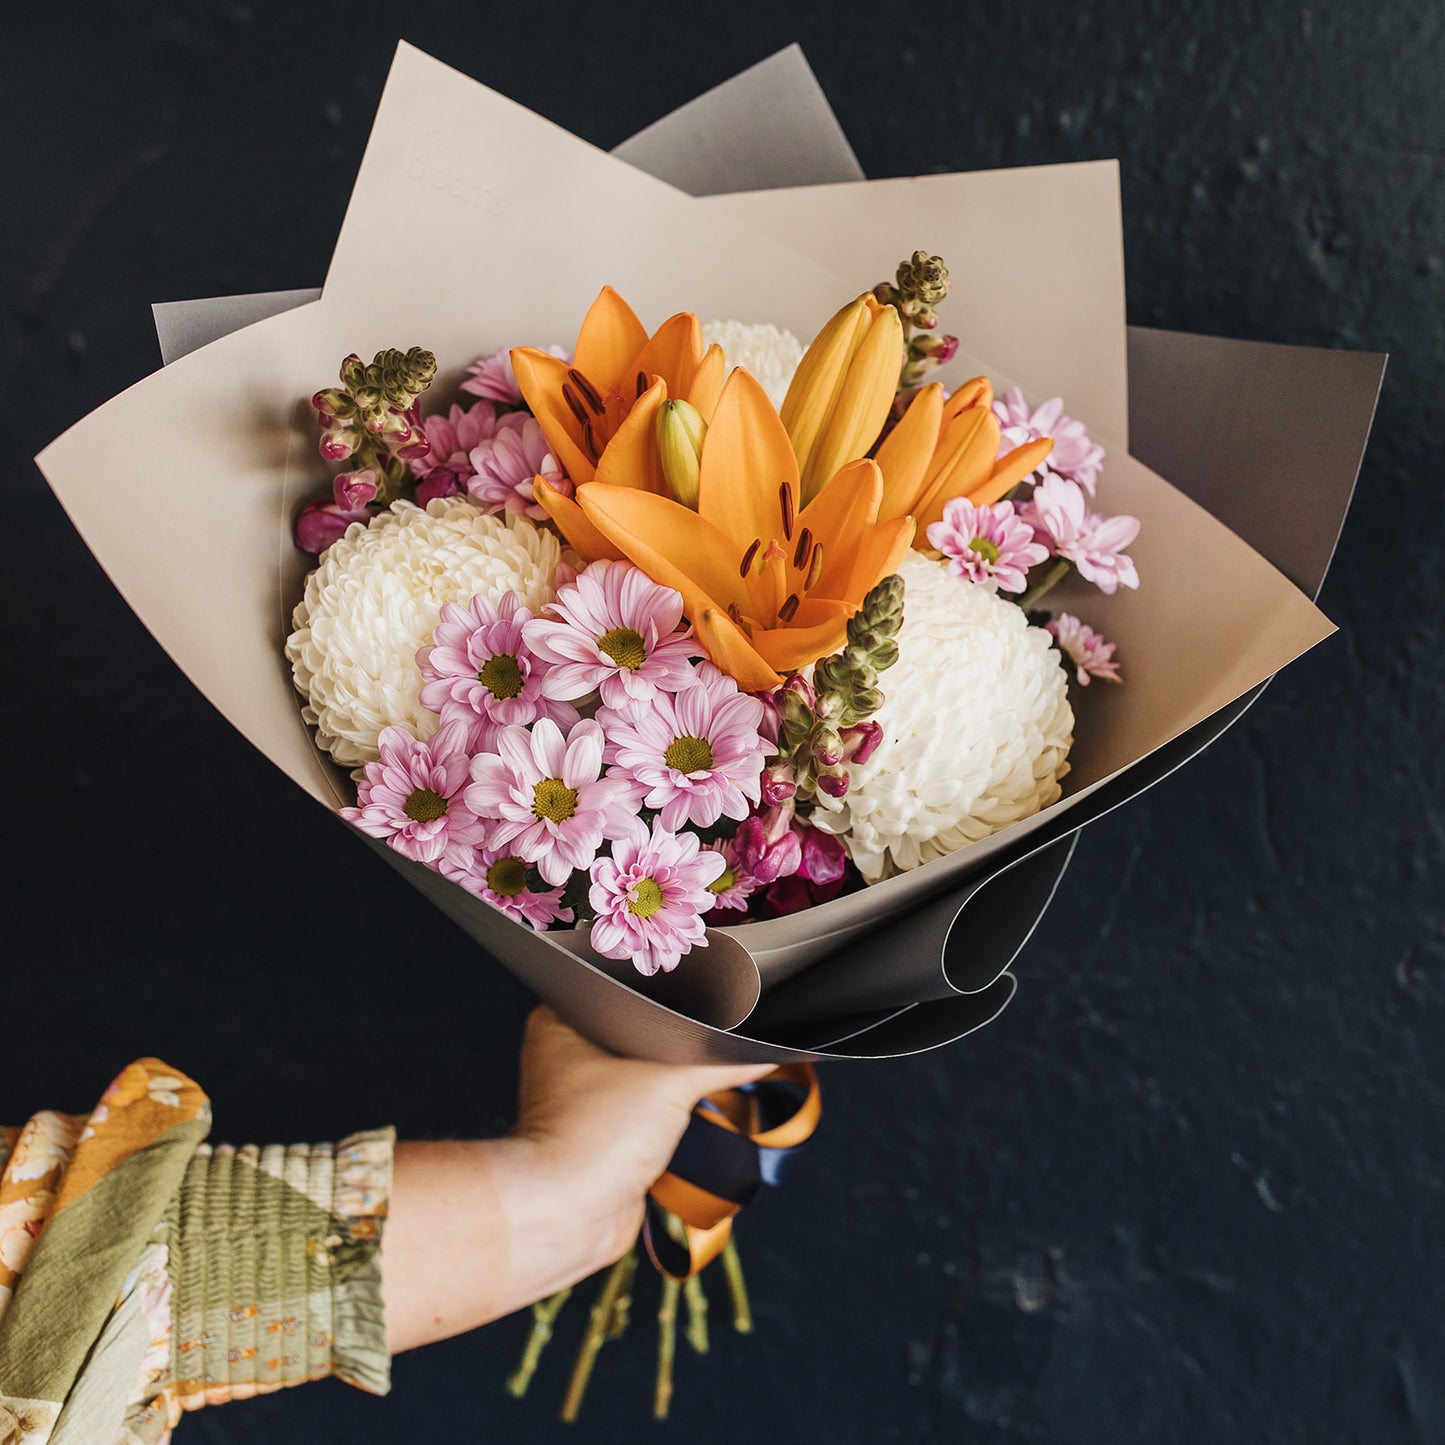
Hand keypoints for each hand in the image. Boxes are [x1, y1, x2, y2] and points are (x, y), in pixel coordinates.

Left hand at [383, 1006, 772, 1352]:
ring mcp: (587, 1095)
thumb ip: (724, 1061)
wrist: (568, 1217)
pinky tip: (707, 1097)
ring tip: (721, 1054)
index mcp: (563, 1018)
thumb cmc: (596, 1134)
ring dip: (680, 1074)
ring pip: (647, 1070)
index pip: (625, 983)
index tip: (708, 974)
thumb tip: (768, 1052)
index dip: (667, 981)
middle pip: (642, 1028)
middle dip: (681, 1032)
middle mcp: (568, 1052)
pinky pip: (650, 1107)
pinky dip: (676, 1107)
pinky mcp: (606, 1133)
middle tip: (726, 1016)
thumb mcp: (670, 1083)